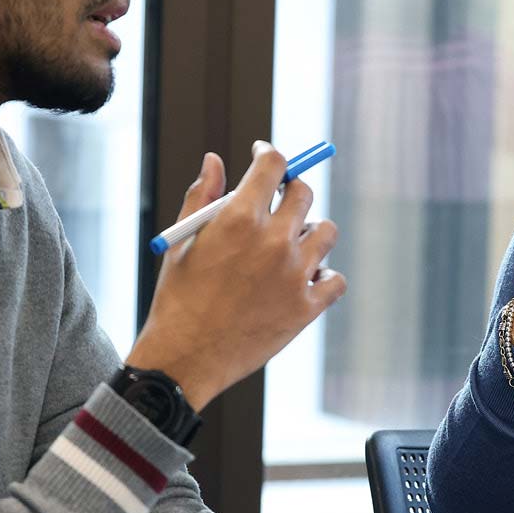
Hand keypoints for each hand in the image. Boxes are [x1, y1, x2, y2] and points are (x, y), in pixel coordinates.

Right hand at [127, 145, 345, 407]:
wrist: (186, 359)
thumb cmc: (178, 299)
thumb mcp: (182, 242)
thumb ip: (202, 195)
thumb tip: (215, 160)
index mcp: (240, 218)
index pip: (273, 164)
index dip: (269, 154)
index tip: (263, 157)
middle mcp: (274, 241)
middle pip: (303, 193)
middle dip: (290, 189)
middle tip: (278, 199)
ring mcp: (295, 275)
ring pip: (326, 232)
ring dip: (311, 231)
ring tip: (291, 243)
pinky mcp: (306, 307)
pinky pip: (335, 279)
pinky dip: (324, 276)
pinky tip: (304, 278)